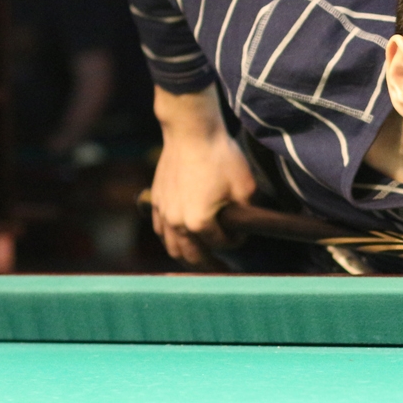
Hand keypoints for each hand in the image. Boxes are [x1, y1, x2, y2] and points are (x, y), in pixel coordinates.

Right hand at [149, 85, 256, 265]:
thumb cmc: (220, 156)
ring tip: (201, 262)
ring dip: (187, 257)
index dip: (236, 241)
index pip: (223, 244)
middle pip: (193, 256)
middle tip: (221, 270)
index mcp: (200, 222)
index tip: (242, 235)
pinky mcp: (155, 200)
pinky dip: (171, 240)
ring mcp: (163, 212)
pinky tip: (180, 240)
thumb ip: (247, 215)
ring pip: (172, 247)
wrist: (191, 131)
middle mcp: (177, 222)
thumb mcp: (246, 188)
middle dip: (209, 265)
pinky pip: (160, 231)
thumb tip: (246, 228)